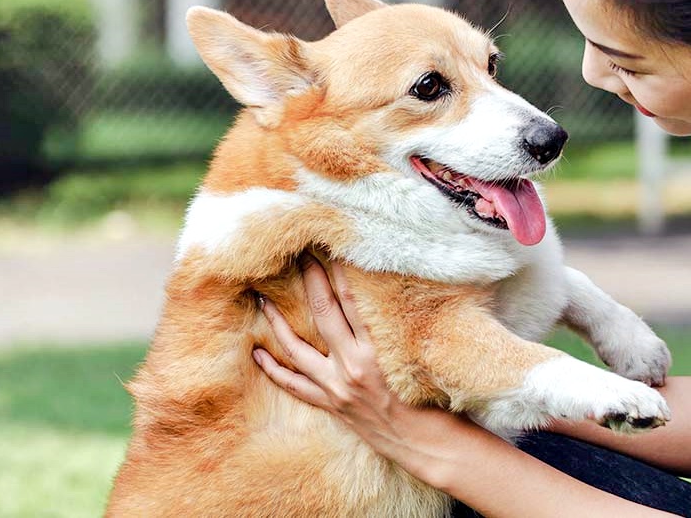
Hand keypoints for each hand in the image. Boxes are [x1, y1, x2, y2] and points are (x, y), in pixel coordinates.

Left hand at [252, 255, 411, 448]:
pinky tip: (258, 353)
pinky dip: (274, 370)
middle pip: (323, 312)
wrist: (423, 444)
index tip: (329, 246)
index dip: (339, 270)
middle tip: (300, 254)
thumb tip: (382, 292)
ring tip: (263, 299)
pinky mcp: (331, 404)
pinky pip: (295, 386)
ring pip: (297, 350)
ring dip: (278, 323)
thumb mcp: (418, 355)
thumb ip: (397, 327)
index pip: (352, 299)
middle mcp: (352, 366)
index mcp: (376, 351)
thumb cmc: (432, 399)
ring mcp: (337, 387)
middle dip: (310, 280)